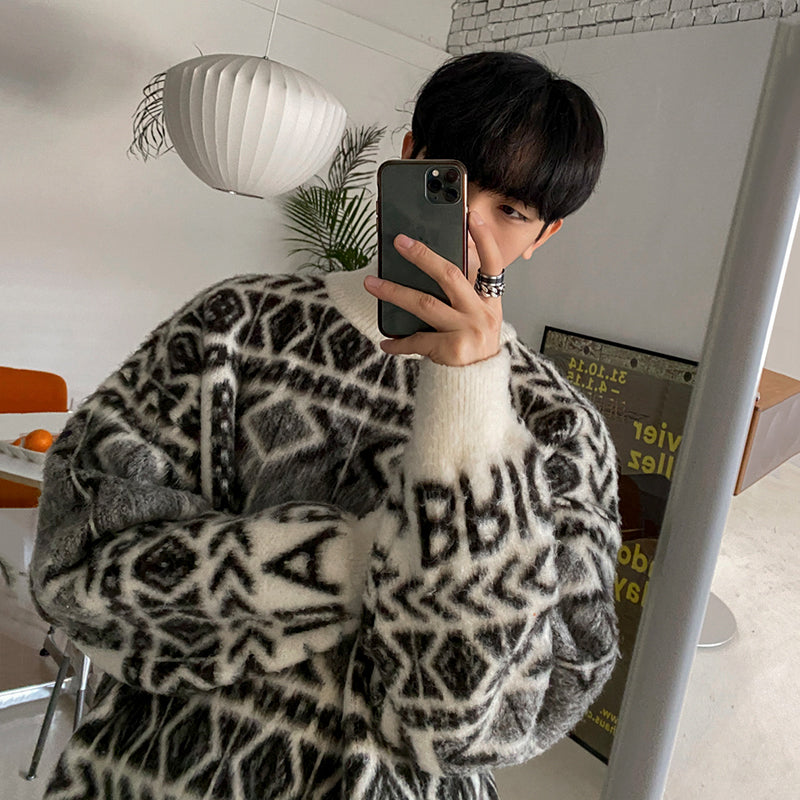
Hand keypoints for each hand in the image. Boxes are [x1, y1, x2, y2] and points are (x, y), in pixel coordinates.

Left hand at [364, 212, 503, 366]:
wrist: (476, 385)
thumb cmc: (471, 344)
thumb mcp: (477, 315)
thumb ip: (463, 291)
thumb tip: (435, 260)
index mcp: (490, 301)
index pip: (493, 264)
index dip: (485, 239)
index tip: (472, 215)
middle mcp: (481, 314)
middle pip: (450, 276)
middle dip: (423, 256)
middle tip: (399, 242)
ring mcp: (467, 332)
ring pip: (425, 304)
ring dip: (394, 292)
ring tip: (371, 283)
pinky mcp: (452, 351)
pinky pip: (417, 341)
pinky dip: (398, 342)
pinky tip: (384, 341)